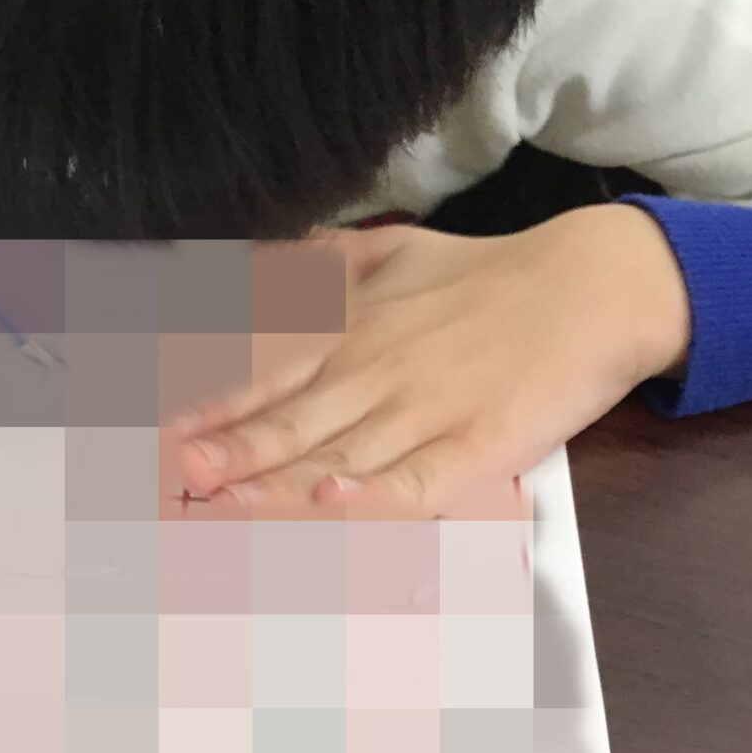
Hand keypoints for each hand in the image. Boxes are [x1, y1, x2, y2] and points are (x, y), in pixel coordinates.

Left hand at [172, 205, 691, 515]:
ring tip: (220, 502)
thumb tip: (254, 261)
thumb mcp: (391, 249)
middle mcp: (378, 370)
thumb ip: (318, 261)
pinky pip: (418, 481)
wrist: (595, 285)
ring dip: (276, 482)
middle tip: (168, 471)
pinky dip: (375, 496)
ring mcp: (428, 411)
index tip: (155, 425)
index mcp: (352, 326)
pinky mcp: (479, 447)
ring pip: (340, 455)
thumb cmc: (487, 274)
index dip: (209, 400)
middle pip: (289, 417)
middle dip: (226, 448)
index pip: (264, 368)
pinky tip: (336, 501)